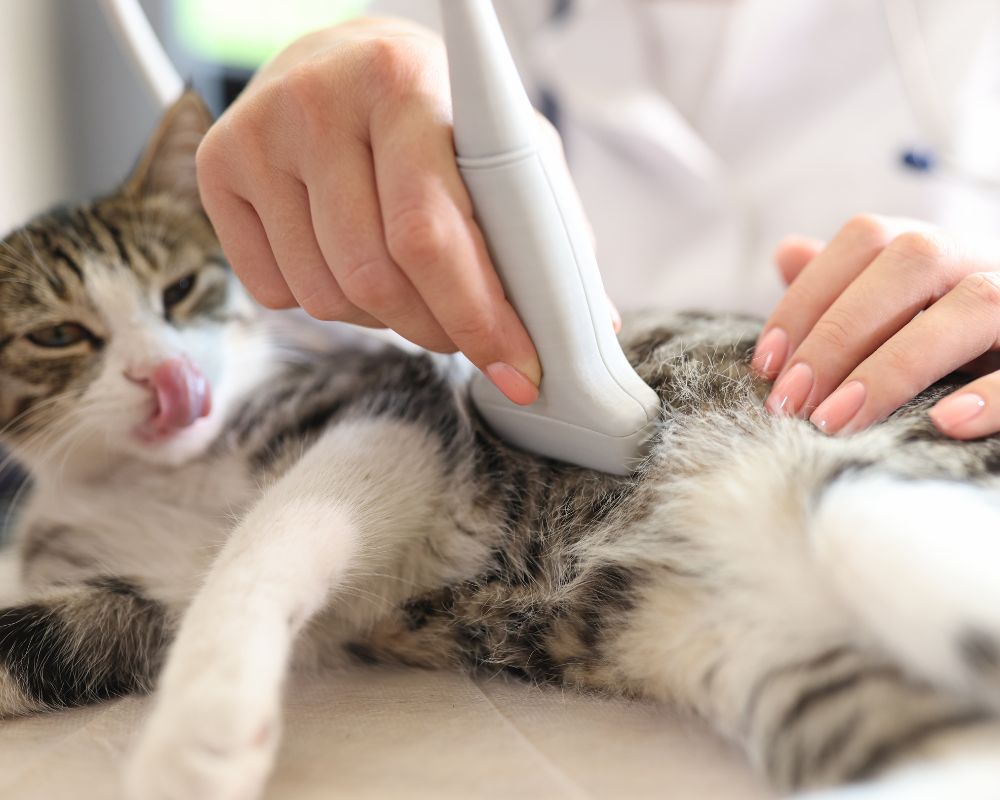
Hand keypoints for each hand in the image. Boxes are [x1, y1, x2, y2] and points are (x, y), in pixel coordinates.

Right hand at [196, 19, 547, 402]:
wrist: (340, 64)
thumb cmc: (435, 114)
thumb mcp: (502, 146)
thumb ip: (539, 227)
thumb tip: (583, 324)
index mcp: (404, 84)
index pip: (429, 232)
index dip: (477, 317)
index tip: (518, 369)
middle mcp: (318, 101)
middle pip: (374, 277)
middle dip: (436, 330)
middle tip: (466, 335)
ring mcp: (257, 136)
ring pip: (326, 296)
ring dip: (383, 320)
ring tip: (408, 284)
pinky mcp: (216, 169)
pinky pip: (276, 293)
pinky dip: (327, 303)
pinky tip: (347, 261)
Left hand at [752, 215, 999, 438]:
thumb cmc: (949, 347)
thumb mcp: (898, 315)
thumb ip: (844, 289)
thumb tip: (787, 251)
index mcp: (935, 248)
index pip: (866, 238)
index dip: (807, 296)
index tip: (766, 364)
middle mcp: (982, 260)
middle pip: (912, 261)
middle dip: (839, 333)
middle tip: (791, 403)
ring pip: (976, 303)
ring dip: (895, 365)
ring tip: (837, 421)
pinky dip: (994, 395)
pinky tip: (944, 424)